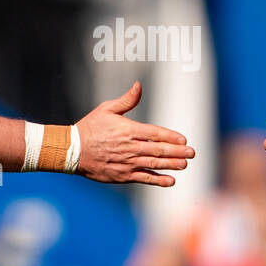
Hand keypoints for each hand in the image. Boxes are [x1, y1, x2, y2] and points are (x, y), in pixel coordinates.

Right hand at [75, 81, 193, 185]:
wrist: (73, 150)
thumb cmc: (90, 127)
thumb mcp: (106, 109)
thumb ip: (126, 100)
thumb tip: (138, 85)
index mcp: (128, 130)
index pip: (155, 134)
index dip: (170, 137)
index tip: (183, 139)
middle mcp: (129, 147)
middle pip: (158, 150)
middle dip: (177, 152)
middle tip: (192, 153)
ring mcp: (127, 163)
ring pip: (154, 165)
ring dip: (171, 165)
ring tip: (184, 164)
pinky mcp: (122, 176)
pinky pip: (144, 179)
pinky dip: (158, 180)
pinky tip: (170, 180)